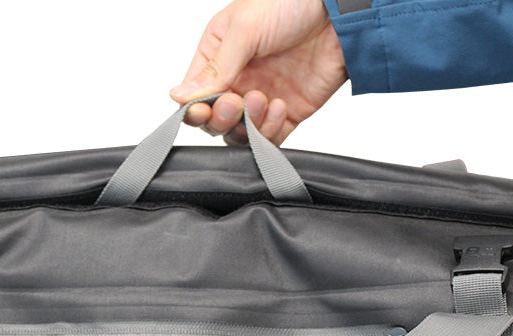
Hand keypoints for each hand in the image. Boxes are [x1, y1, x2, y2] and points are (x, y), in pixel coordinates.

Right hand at [169, 0, 346, 145]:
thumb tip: (178, 96)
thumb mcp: (244, 29)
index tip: (202, 109)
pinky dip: (269, 132)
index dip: (194, 109)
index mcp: (218, 56)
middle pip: (214, 120)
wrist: (341, 13)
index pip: (194, 96)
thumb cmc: (292, 3)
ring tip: (262, 99)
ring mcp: (260, 100)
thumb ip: (214, 68)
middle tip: (235, 102)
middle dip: (222, 118)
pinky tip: (280, 106)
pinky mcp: (286, 115)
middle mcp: (237, 81)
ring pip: (239, 134)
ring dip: (247, 124)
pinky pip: (268, 139)